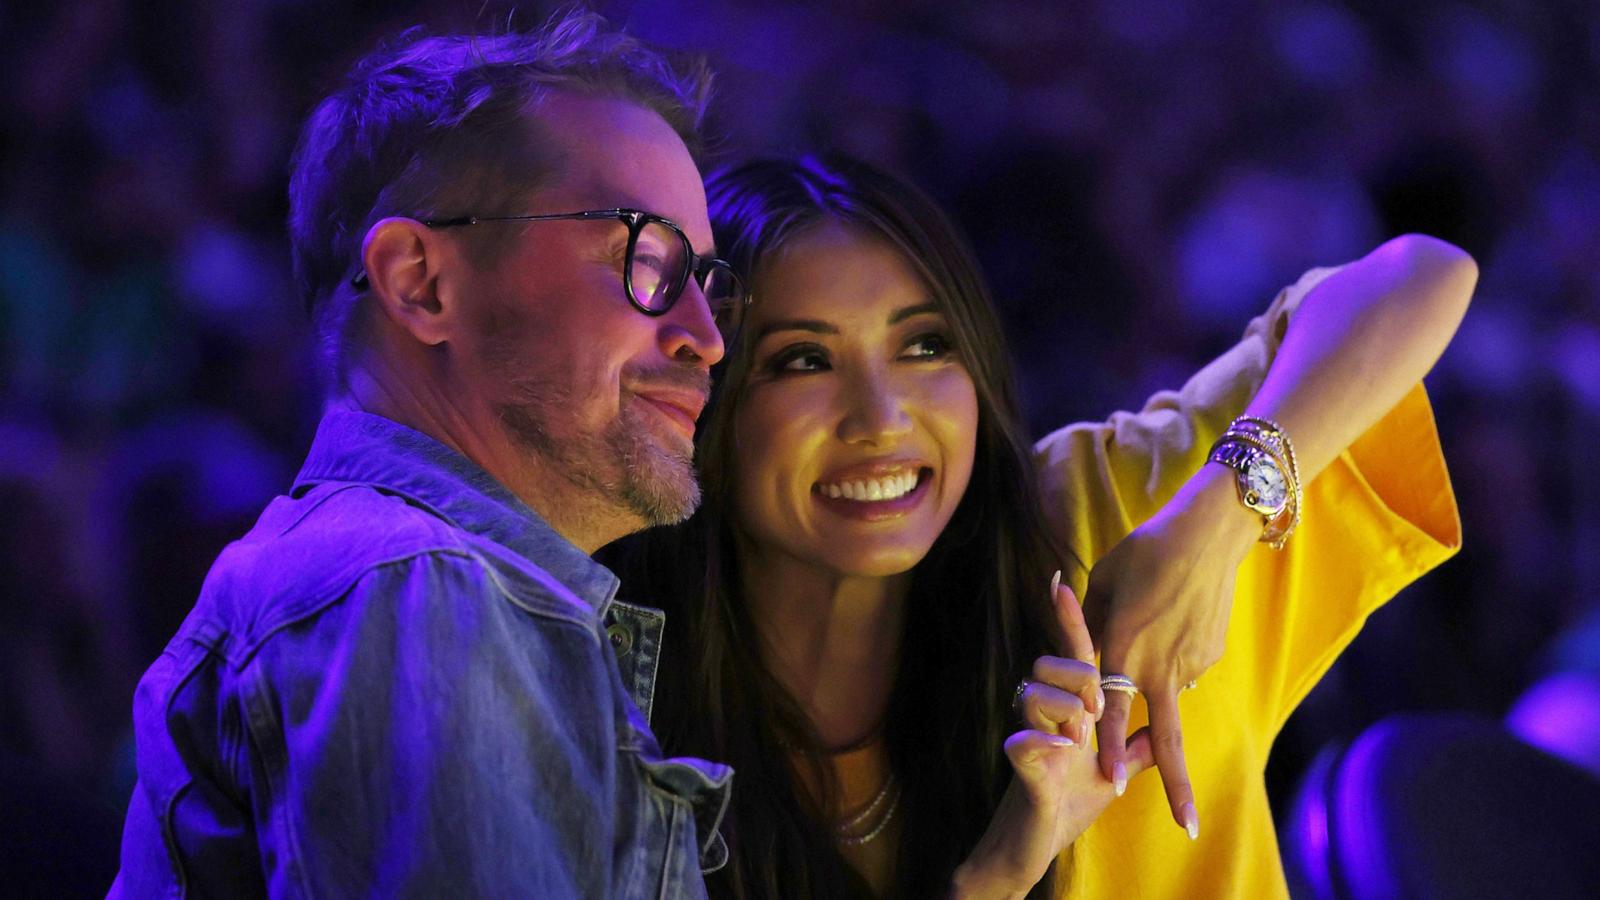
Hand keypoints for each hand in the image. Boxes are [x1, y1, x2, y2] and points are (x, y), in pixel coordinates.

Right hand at [952, 576, 1153, 898]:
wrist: (1034, 842)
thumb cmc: (1070, 802)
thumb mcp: (1116, 769)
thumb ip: (1140, 742)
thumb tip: (1171, 716)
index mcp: (1071, 707)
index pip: (1075, 654)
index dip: (1067, 618)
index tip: (1061, 578)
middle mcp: (1045, 713)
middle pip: (1053, 665)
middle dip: (1078, 679)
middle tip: (1096, 710)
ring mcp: (1029, 734)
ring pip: (1035, 694)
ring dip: (1066, 713)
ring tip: (1079, 739)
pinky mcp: (1019, 763)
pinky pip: (1024, 739)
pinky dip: (1044, 743)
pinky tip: (1061, 752)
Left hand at [1084, 464, 1257, 838]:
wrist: (1207, 532)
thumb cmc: (1143, 552)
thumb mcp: (1102, 583)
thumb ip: (1091, 626)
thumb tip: (1089, 653)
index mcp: (1121, 648)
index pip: (1111, 713)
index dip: (1109, 749)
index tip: (1112, 785)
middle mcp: (1157, 664)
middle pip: (1169, 737)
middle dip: (1179, 784)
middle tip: (1188, 825)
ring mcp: (1190, 661)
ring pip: (1168, 686)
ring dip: (1160, 672)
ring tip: (1163, 616)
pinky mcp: (1210, 652)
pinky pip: (1186, 664)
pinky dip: (1176, 650)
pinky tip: (1179, 614)